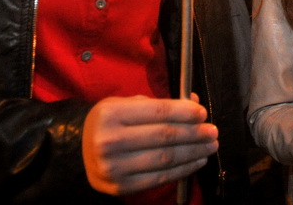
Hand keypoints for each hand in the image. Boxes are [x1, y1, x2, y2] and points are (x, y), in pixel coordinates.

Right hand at [82, 95, 217, 195]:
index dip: (184, 112)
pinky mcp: (120, 187)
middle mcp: (110, 141)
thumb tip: (194, 104)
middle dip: (194, 133)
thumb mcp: (126, 105)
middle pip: (164, 136)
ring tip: (210, 146)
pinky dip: (182, 170)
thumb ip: (158, 104)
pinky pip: (159, 177)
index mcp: (111, 114)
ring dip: (193, 152)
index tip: (202, 113)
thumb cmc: (109, 124)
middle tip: (213, 131)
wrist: (79, 153)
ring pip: (165, 158)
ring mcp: (114, 167)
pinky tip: (196, 161)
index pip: (158, 112)